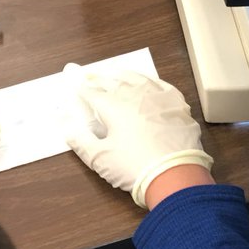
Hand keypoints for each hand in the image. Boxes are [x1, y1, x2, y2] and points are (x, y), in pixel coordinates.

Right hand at [64, 68, 213, 207]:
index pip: (95, 94)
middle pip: (115, 82)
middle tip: (91, 75)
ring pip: (139, 79)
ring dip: (125, 75)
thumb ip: (81, 142)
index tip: (78, 86)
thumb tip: (69, 130)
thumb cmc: (136, 168)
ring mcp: (160, 99)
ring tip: (116, 73)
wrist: (175, 175)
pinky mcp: (179, 106)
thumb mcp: (100, 159)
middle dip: (101, 78)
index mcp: (116, 108)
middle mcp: (137, 97)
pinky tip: (150, 82)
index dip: (84, 90)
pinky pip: (163, 86)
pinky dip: (153, 81)